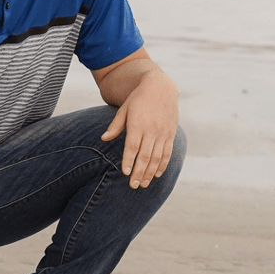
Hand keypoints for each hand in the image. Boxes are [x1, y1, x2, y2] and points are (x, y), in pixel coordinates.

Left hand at [101, 69, 178, 188]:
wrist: (160, 87)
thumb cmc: (138, 99)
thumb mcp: (124, 109)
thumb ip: (115, 126)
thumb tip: (103, 139)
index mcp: (138, 124)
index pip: (132, 147)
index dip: (129, 161)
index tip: (125, 173)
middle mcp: (152, 130)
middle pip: (145, 156)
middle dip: (139, 173)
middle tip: (134, 186)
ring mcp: (163, 132)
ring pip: (157, 157)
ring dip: (150, 172)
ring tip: (144, 184)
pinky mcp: (171, 133)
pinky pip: (167, 152)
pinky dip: (163, 165)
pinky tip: (157, 174)